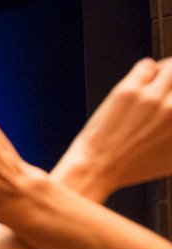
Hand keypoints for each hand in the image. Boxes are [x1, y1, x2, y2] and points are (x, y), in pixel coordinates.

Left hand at [55, 58, 171, 200]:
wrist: (97, 168)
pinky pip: (146, 66)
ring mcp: (151, 98)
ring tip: (161, 77)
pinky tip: (143, 79)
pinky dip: (147, 69)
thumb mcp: (171, 160)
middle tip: (170, 85)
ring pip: (171, 66)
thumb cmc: (131, 167)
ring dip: (167, 69)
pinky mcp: (129, 91)